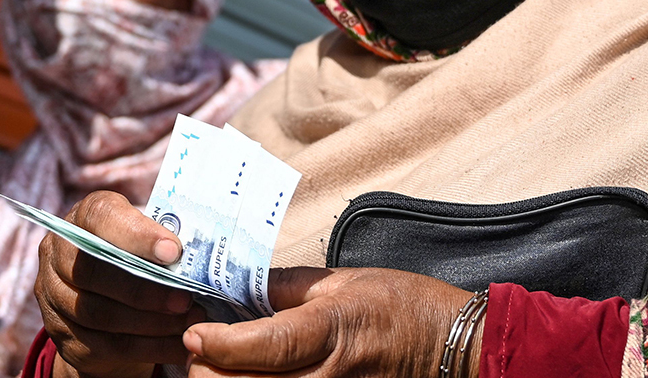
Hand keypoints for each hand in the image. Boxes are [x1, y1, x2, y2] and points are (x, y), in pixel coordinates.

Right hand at [35, 191, 205, 377]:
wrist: (113, 302)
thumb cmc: (138, 257)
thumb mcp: (146, 238)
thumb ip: (161, 239)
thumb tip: (200, 253)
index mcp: (83, 218)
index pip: (101, 217)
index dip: (136, 235)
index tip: (173, 252)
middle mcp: (59, 254)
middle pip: (92, 271)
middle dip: (144, 289)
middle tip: (186, 299)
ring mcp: (54, 298)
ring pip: (98, 314)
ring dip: (150, 323)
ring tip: (188, 322)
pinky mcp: (64, 337)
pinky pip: (106, 345)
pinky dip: (149, 347)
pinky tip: (179, 345)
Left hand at [183, 268, 480, 377]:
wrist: (454, 346)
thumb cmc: (403, 307)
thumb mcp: (346, 280)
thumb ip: (287, 286)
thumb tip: (239, 285)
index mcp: (334, 327)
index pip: (266, 346)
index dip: (220, 346)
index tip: (192, 334)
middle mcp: (333, 374)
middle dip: (209, 375)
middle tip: (195, 355)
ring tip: (215, 371)